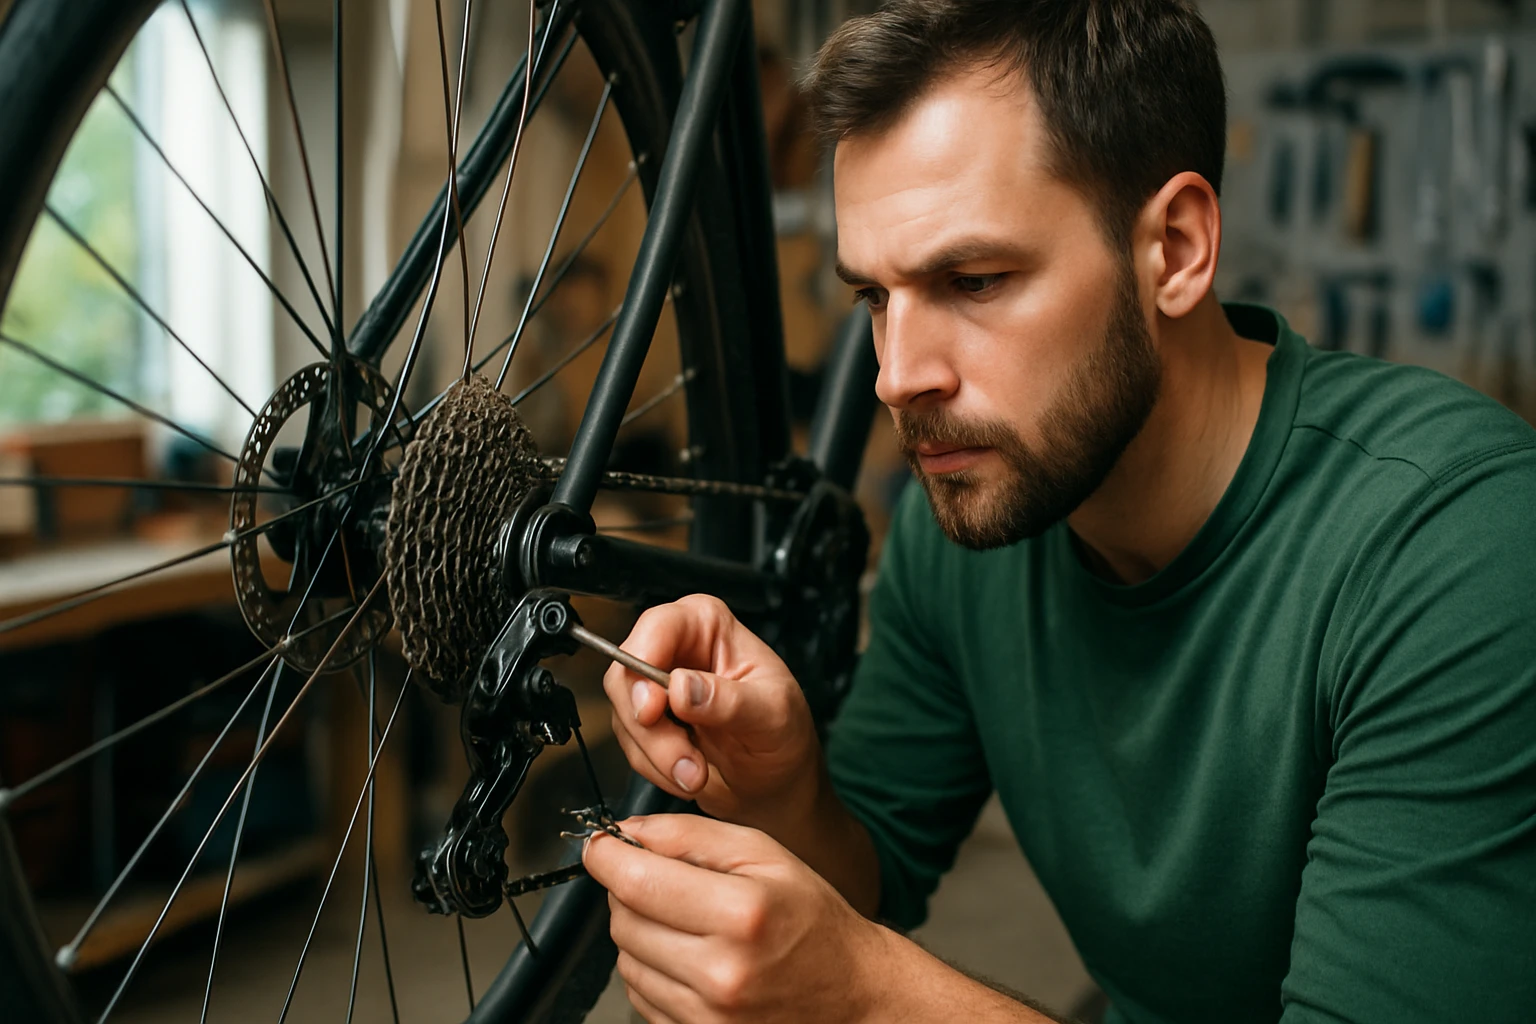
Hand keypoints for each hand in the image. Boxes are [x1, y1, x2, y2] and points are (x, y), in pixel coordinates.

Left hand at [583, 814, 888, 1023]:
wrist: (850, 994)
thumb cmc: (811, 920)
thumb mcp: (766, 855)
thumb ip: (692, 836)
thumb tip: (629, 832)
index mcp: (741, 914)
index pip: (637, 882)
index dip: (606, 857)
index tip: (602, 846)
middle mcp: (721, 973)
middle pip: (624, 921)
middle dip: (629, 891)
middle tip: (659, 880)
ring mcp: (708, 1017)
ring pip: (626, 961)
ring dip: (640, 933)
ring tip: (684, 923)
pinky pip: (640, 997)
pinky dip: (652, 971)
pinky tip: (689, 958)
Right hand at [602, 595, 820, 824]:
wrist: (776, 781)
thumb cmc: (783, 734)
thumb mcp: (771, 715)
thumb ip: (728, 700)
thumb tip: (681, 687)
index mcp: (708, 625)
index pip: (659, 627)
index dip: (644, 663)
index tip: (653, 709)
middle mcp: (676, 646)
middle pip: (627, 674)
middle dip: (653, 730)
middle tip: (686, 762)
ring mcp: (656, 685)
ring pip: (625, 715)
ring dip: (658, 756)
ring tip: (696, 775)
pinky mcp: (646, 721)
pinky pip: (629, 745)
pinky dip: (655, 768)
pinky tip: (687, 773)